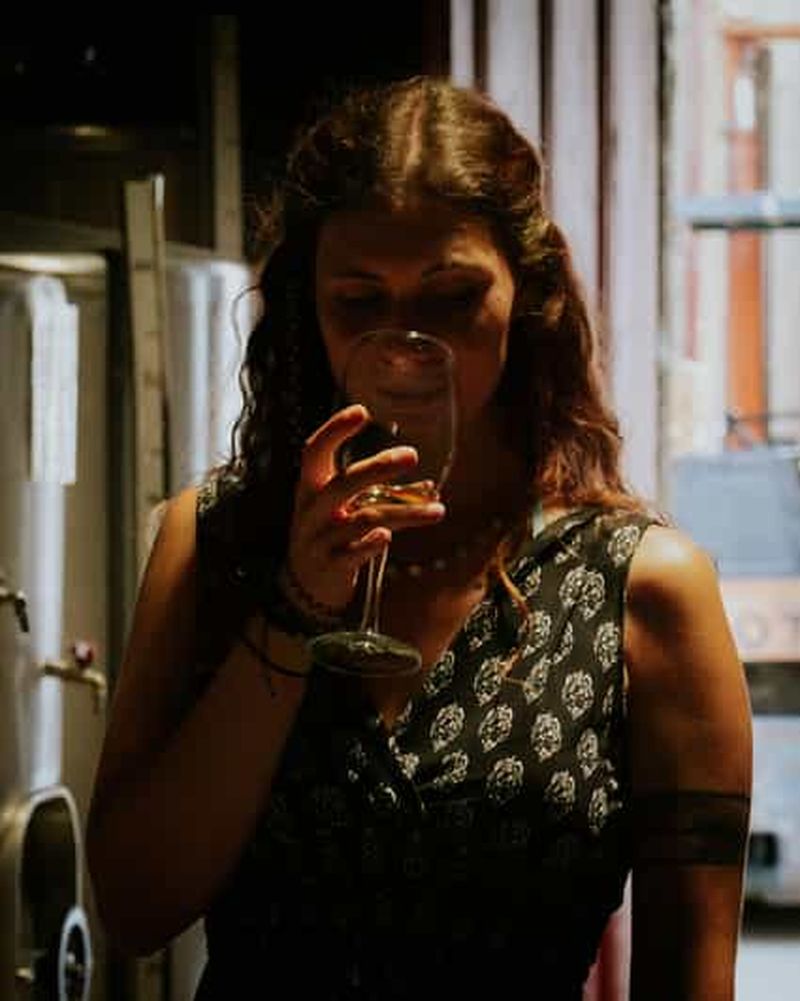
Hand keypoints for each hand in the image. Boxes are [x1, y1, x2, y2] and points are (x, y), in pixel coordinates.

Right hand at [285, 405, 445, 612]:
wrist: (306, 586)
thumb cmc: (331, 535)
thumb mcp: (340, 509)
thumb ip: (373, 494)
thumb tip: (430, 487)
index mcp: (310, 487)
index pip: (315, 451)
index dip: (334, 430)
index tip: (362, 411)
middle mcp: (311, 510)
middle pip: (343, 483)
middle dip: (378, 467)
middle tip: (412, 455)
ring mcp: (318, 539)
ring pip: (363, 519)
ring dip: (404, 513)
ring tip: (438, 511)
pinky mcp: (330, 566)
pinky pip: (352, 552)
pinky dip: (370, 544)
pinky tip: (388, 538)